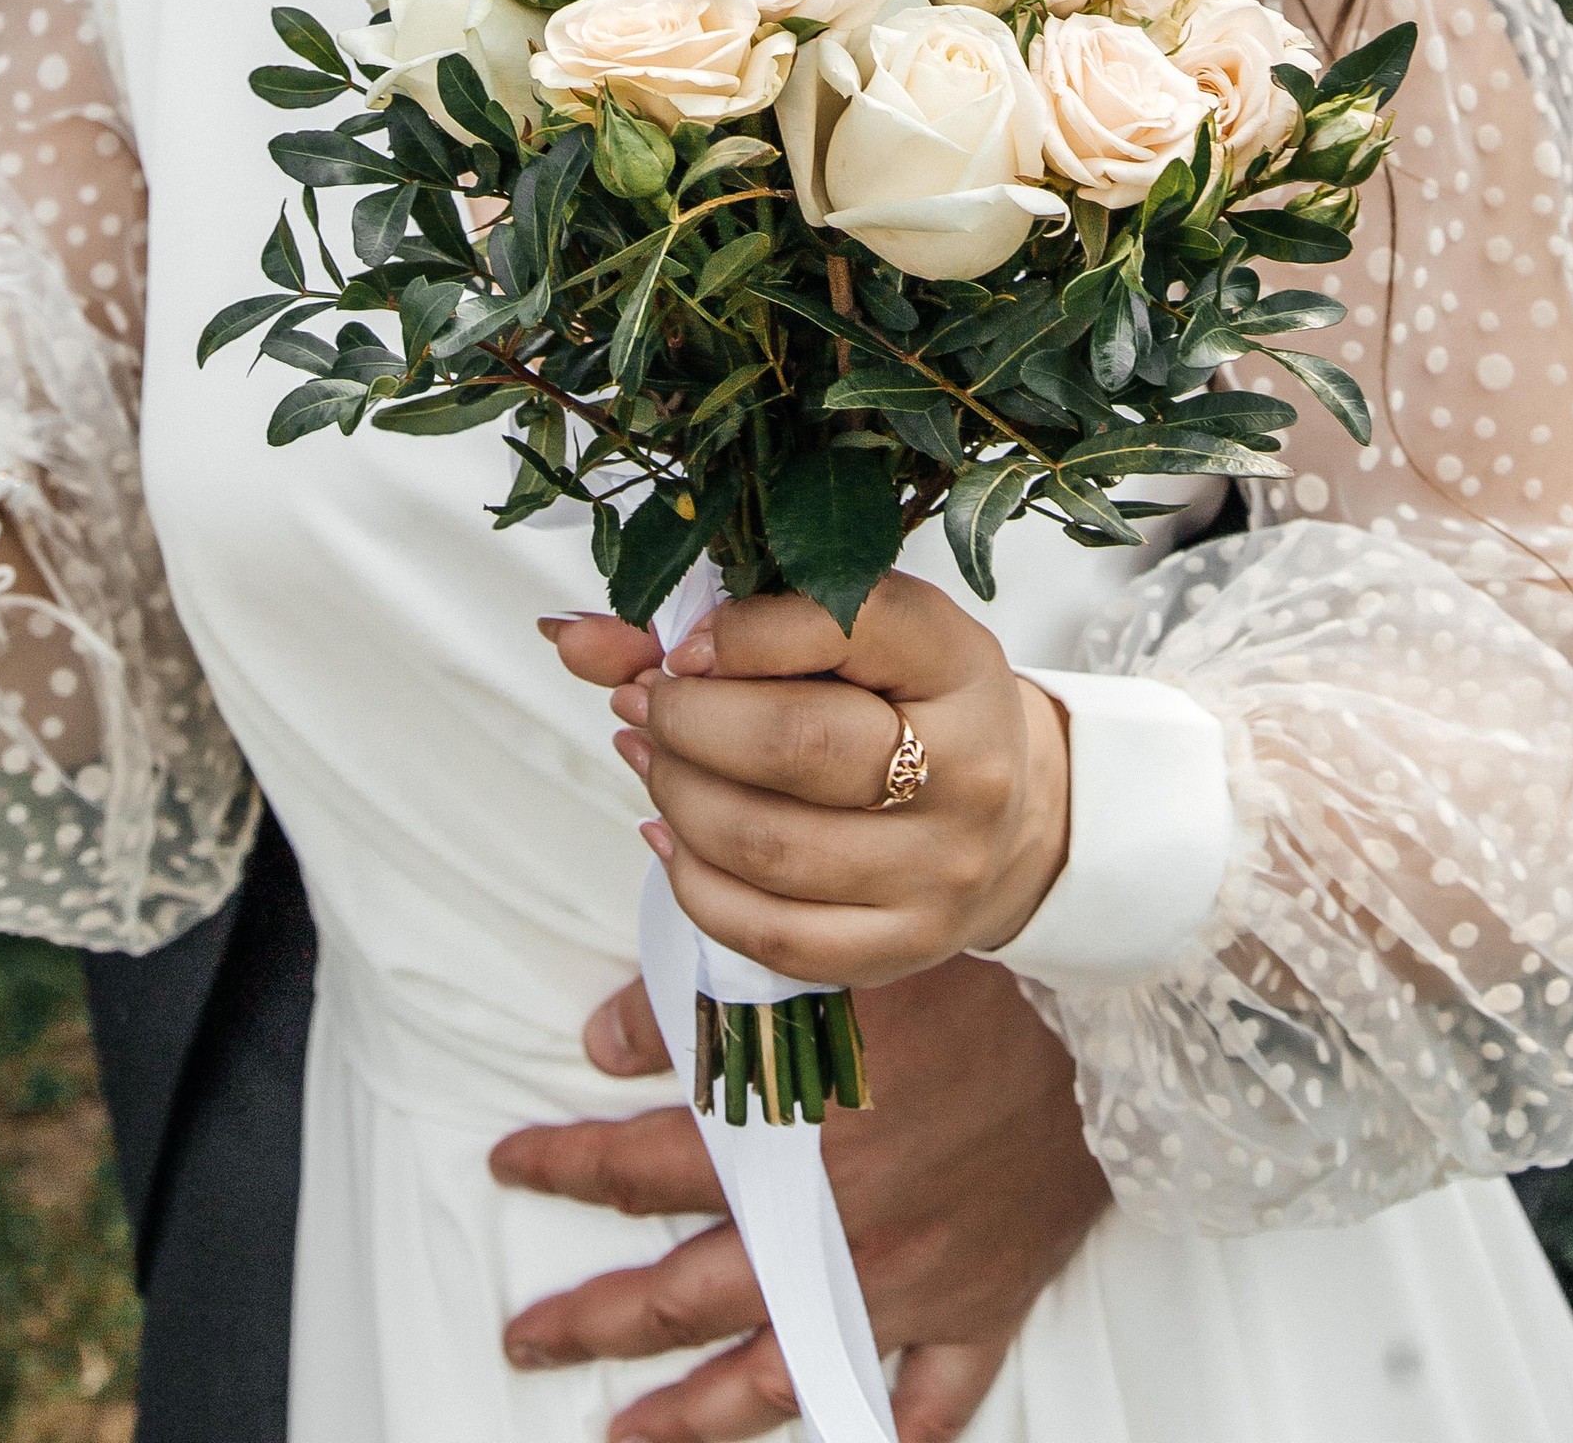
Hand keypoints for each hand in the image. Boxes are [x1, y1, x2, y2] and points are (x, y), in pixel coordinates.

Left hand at [491, 954, 1105, 1442]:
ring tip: (624, 1435)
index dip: (564, 1167)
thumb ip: (700, 993)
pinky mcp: (984, 1301)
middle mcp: (836, 1226)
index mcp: (787, 1136)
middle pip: (686, 1294)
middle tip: (528, 1336)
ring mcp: (911, 1279)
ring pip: (782, 1374)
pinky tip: (843, 1440)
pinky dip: (888, 1431)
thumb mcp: (818, 951)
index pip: (639, 1168)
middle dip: (594, 1319)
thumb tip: (601, 1039)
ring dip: (692, 1416)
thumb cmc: (967, 956)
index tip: (511, 1163)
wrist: (1115, 995)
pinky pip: (932, 1399)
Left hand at [557, 578, 1069, 985]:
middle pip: (796, 744)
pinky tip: (670, 837)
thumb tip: (567, 636)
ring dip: (675, 796)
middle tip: (642, 700)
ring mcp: (937, 872)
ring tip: (650, 757)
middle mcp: (967, 770)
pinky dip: (694, 882)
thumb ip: (712, 628)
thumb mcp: (844, 637)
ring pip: (769, 845)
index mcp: (958, 660)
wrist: (1005, 816)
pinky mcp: (901, 949)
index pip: (845, 623)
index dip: (737, 634)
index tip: (681, 643)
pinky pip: (769, 934)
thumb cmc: (900, 701)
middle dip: (687, 721)